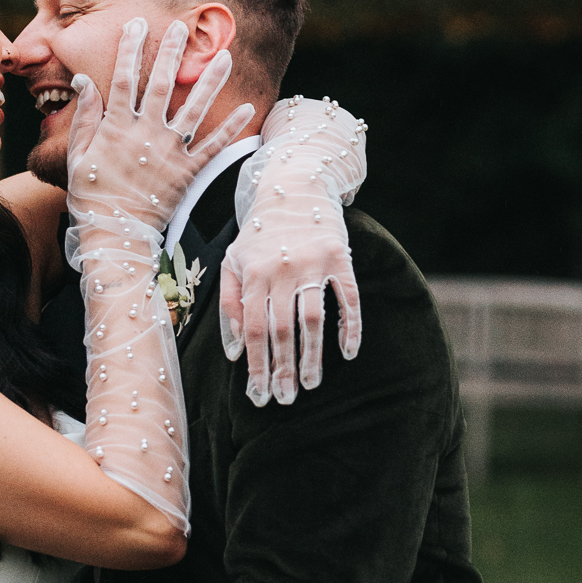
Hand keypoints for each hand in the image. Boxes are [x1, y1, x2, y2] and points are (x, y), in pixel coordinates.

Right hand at [66, 17, 252, 229]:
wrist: (115, 233)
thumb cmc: (92, 195)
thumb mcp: (77, 156)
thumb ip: (85, 117)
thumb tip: (85, 80)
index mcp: (116, 128)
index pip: (123, 79)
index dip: (130, 50)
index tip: (137, 25)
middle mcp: (146, 134)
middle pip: (160, 85)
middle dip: (171, 53)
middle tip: (182, 26)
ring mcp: (170, 152)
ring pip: (194, 109)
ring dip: (211, 81)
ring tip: (226, 55)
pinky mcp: (188, 171)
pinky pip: (213, 146)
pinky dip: (231, 128)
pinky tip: (248, 107)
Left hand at [220, 96, 365, 403]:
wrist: (296, 183)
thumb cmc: (260, 230)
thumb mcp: (234, 260)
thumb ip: (231, 304)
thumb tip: (236, 353)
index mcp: (252, 273)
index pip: (254, 329)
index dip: (256, 366)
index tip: (259, 396)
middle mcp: (280, 269)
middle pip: (281, 330)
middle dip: (283, 370)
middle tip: (286, 399)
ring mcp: (312, 262)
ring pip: (313, 319)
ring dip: (313, 356)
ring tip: (311, 384)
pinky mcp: (340, 256)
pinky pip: (349, 298)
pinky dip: (350, 327)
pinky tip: (348, 352)